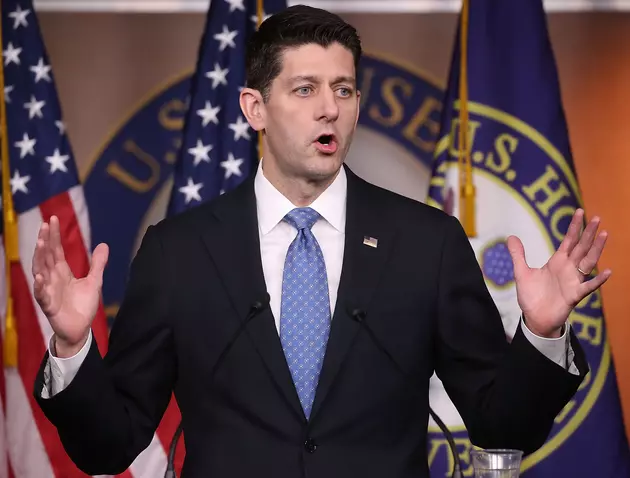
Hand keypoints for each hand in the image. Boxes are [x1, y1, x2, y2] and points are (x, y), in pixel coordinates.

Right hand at [32, 215, 108, 356]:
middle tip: (45, 225)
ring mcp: (49, 291)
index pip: (55, 250)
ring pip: (40, 271)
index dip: (53, 236)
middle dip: (45, 241)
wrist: (80, 329)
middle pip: (46, 257)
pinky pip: (42, 295)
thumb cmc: (82, 305)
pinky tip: (39, 277)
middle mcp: (52, 279)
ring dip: (39, 258)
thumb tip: (104, 244)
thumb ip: (98, 264)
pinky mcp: (49, 306)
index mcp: (62, 272)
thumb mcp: (94, 281)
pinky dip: (40, 286)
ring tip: (41, 244)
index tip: (52, 220)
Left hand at [506, 208, 610, 337]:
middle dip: (588, 233)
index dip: (574, 227)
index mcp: (557, 262)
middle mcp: (568, 269)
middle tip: (597, 218)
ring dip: (596, 249)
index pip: (569, 240)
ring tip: (604, 235)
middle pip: (581, 247)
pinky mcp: (574, 295)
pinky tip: (607, 272)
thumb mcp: (521, 272)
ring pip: (588, 262)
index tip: (580, 211)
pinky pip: (588, 287)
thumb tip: (511, 237)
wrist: (535, 318)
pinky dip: (598, 280)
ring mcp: (573, 281)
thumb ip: (518, 255)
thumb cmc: (531, 296)